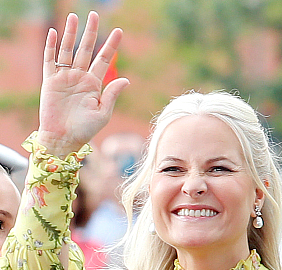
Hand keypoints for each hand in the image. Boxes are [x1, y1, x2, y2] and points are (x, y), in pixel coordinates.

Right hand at [38, 12, 127, 156]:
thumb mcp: (103, 112)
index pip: (104, 59)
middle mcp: (80, 77)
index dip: (111, 45)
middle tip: (94, 14)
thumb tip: (126, 79)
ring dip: (71, 34)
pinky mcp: (50, 81)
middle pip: (86, 49)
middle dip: (90, 32)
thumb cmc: (85, 129)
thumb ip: (112, 94)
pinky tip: (55, 33)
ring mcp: (64, 77)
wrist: (64, 138)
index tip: (119, 31)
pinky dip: (52, 47)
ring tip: (74, 16)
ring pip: (68, 50)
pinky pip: (50, 60)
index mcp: (94, 83)